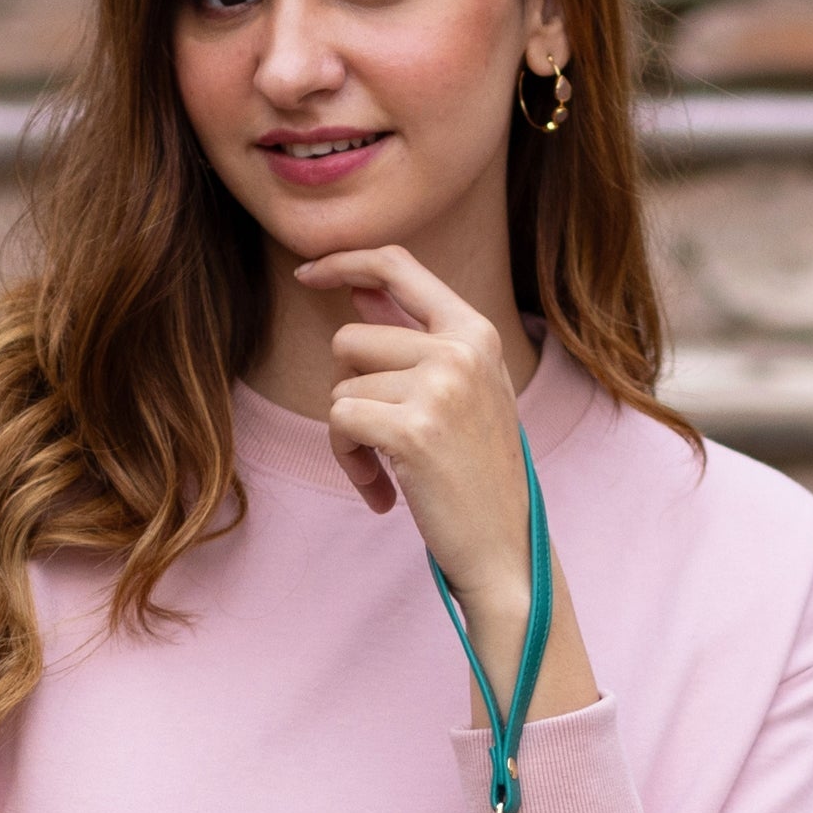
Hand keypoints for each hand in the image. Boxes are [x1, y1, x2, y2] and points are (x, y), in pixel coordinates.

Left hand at [290, 244, 532, 618]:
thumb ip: (413, 339)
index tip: (306, 273)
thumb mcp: (460, 394)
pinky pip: (340, 423)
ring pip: (340, 386)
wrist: (506, 550)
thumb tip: (359, 293)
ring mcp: (440, 385)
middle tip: (380, 440)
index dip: (344, 261)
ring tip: (387, 470)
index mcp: (476, 331)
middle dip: (349, 392)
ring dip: (348, 436)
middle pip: (350, 338)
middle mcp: (461, 349)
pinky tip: (382, 492)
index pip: (397, 264)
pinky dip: (348, 462)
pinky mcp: (413, 428)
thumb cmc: (478, 476)